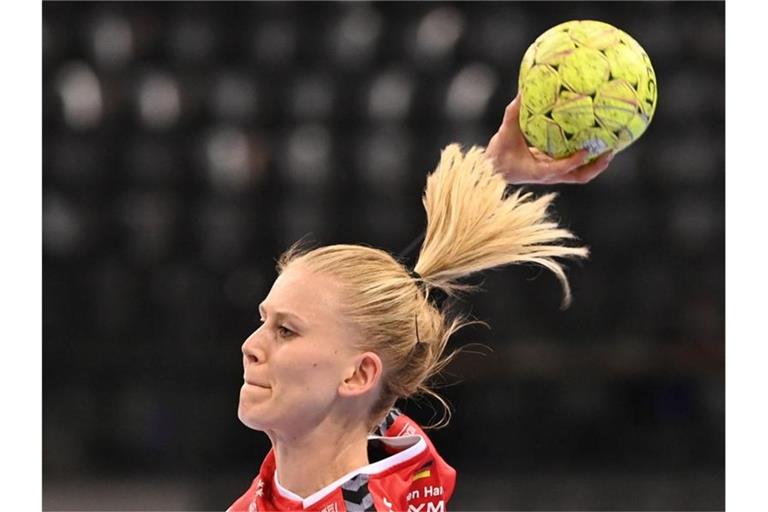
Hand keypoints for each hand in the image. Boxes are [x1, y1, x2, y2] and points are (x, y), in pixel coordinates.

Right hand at [486, 94, 614, 184]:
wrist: (496, 169)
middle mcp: (550, 175)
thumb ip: (514, 113)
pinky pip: (576, 167)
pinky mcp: (556, 171)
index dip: (573, 161)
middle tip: (609, 150)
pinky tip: (596, 144)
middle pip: (579, 177)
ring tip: (609, 149)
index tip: (586, 150)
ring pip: (581, 174)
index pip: (559, 169)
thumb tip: (523, 91)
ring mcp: (555, 175)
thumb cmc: (500, 154)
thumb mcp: (505, 133)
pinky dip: (588, 159)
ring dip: (596, 165)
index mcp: (538, 171)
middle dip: (596, 166)